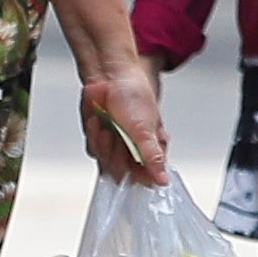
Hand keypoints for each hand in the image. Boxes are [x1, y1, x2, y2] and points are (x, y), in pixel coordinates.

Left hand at [79, 55, 173, 185]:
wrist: (109, 75)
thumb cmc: (134, 95)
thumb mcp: (146, 129)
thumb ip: (153, 158)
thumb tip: (164, 181)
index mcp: (151, 149)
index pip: (146, 178)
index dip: (136, 176)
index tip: (131, 166)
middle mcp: (134, 150)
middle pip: (122, 173)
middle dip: (117, 156)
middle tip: (118, 139)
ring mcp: (115, 145)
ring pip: (106, 164)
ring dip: (104, 146)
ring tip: (108, 128)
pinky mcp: (98, 139)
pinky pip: (93, 151)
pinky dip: (94, 137)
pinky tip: (99, 122)